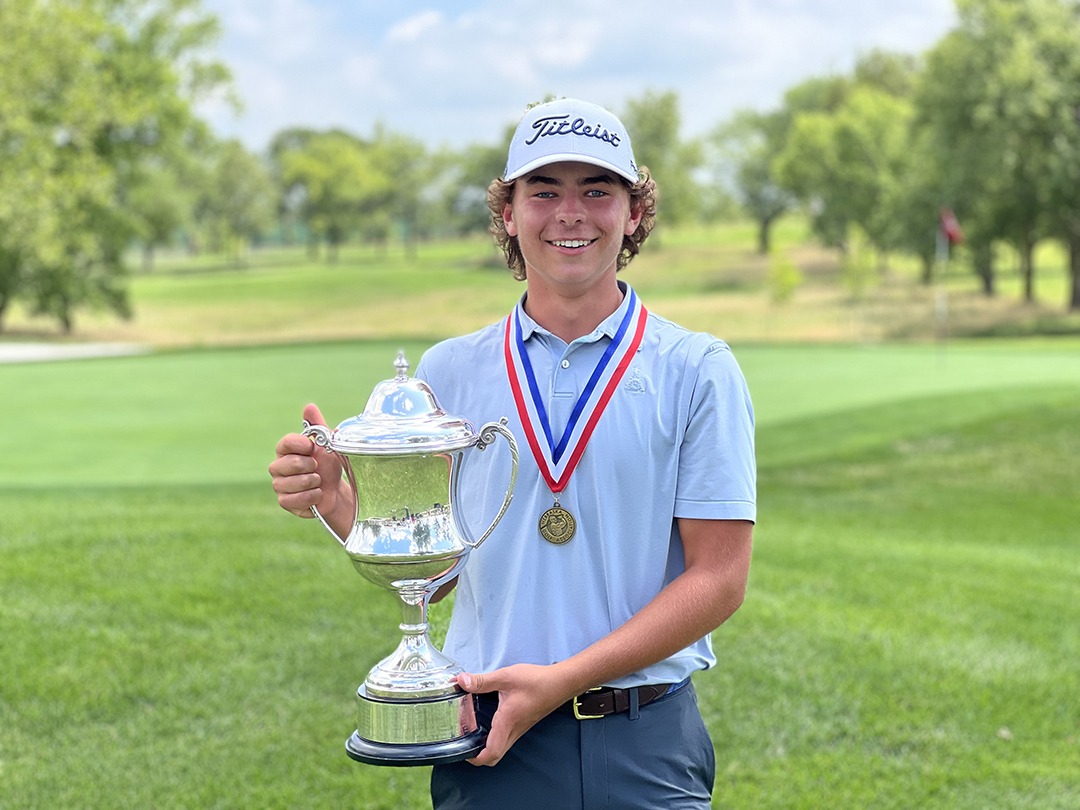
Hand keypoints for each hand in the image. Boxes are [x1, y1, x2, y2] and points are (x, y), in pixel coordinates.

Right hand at [269, 404, 351, 528]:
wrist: (336, 491)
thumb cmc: (328, 465)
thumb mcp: (327, 444)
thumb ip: (317, 426)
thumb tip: (309, 407)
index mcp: (286, 450)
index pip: (285, 443)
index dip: (301, 445)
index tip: (313, 447)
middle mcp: (278, 466)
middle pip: (288, 463)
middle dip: (310, 466)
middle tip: (317, 467)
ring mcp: (280, 485)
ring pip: (292, 483)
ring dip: (313, 482)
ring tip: (318, 481)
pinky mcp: (285, 502)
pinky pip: (295, 499)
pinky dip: (312, 496)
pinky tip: (317, 493)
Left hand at [455, 665, 572, 766]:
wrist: (560, 683)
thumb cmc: (537, 681)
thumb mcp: (506, 677)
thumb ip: (482, 681)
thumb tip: (461, 681)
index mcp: (507, 722)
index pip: (491, 752)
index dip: (475, 759)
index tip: (462, 753)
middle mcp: (514, 730)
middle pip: (495, 756)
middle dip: (478, 757)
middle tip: (464, 745)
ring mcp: (520, 728)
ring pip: (501, 748)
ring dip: (486, 747)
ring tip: (471, 734)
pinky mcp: (523, 723)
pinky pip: (507, 738)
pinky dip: (495, 738)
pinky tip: (488, 723)